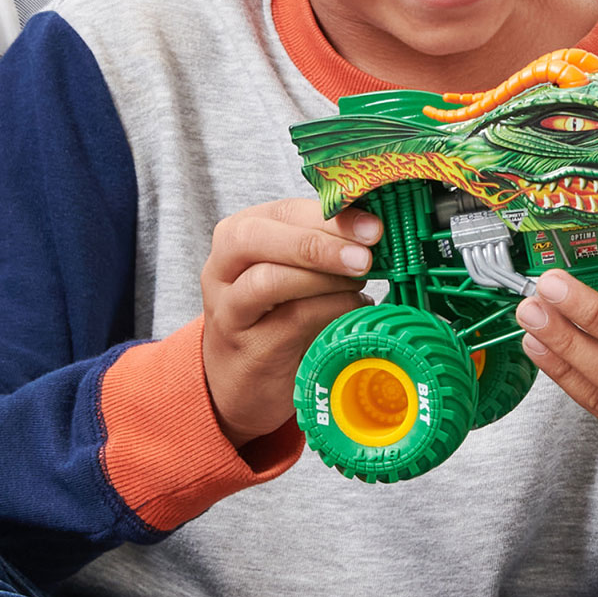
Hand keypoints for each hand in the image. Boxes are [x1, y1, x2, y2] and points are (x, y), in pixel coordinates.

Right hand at [200, 196, 379, 445]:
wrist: (242, 385)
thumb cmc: (273, 320)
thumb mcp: (291, 274)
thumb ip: (321, 249)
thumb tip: (375, 234)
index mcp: (238, 238)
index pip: (281, 211)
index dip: (329, 215)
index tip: (372, 226)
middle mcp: (223, 269)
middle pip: (256, 237)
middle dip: (317, 243)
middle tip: (365, 256)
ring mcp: (229, 311)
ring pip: (267, 280)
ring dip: (323, 279)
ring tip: (359, 282)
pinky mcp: (249, 348)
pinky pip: (290, 322)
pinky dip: (329, 312)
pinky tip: (352, 311)